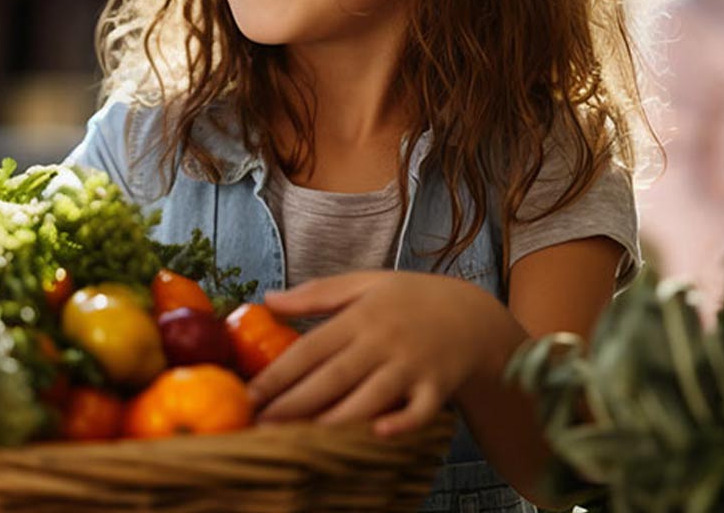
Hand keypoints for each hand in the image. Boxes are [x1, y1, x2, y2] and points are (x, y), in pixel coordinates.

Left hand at [247, 270, 516, 435]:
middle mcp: (384, 339)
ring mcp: (412, 365)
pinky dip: (401, 423)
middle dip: (294, 404)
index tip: (250, 394)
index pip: (312, 347)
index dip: (279, 373)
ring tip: (301, 438)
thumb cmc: (411, 300)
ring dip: (336, 419)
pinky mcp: (437, 388)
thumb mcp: (366, 284)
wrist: (473, 317)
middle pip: (333, 377)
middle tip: (261, 426)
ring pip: (370, 397)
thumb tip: (268, 299)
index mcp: (363, 314)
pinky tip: (378, 433)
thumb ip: (318, 293)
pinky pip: (419, 411)